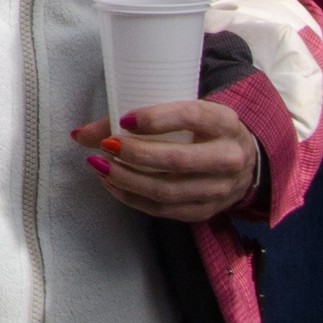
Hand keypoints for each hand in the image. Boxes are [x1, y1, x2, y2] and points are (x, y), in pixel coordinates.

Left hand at [70, 101, 261, 222]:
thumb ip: (136, 117)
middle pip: (178, 161)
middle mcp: (228, 157)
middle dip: (136, 155)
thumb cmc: (203, 129)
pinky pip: (165, 210)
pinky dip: (133, 198)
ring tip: (101, 166)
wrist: (244, 161)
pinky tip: (113, 184)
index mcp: (223, 122)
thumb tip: (78, 135)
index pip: (191, 117)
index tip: (124, 120)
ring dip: (128, 180)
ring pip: (169, 191)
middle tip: (106, 146)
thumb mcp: (185, 112)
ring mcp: (220, 189)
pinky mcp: (206, 211)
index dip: (156, 119)